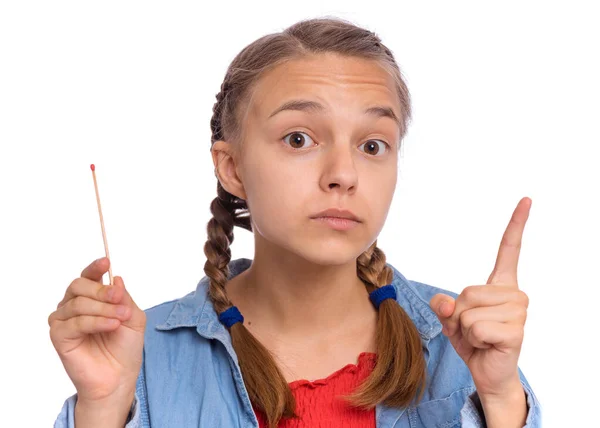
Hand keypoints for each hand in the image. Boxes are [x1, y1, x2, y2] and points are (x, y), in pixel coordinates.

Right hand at [48, 258, 145, 405]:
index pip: (88, 276)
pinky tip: (112, 325)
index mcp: (92, 298)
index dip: (95, 267)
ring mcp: (64, 320)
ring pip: (78, 303)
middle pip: (79, 285)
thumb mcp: (133, 317)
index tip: (106, 261)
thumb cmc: (125, 347)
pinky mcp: (59, 336)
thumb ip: (124, 298)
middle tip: (119, 300)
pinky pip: (75, 322)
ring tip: (120, 319)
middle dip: (102, 291)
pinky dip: (96, 322)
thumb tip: (115, 278)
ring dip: (104, 309)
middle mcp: (74, 305)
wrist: (119, 376)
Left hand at [430, 197, 530, 397]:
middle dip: (459, 314)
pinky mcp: (515, 331)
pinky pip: (474, 327)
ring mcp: (518, 312)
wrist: (488, 373)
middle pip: (467, 291)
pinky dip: (471, 339)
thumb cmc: (472, 341)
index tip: (526, 200)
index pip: (509, 250)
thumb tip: (444, 304)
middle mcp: (515, 294)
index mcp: (501, 285)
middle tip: (473, 329)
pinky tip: (486, 345)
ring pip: (467, 310)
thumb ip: (442, 306)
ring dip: (464, 328)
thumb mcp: (450, 318)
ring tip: (480, 337)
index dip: (516, 225)